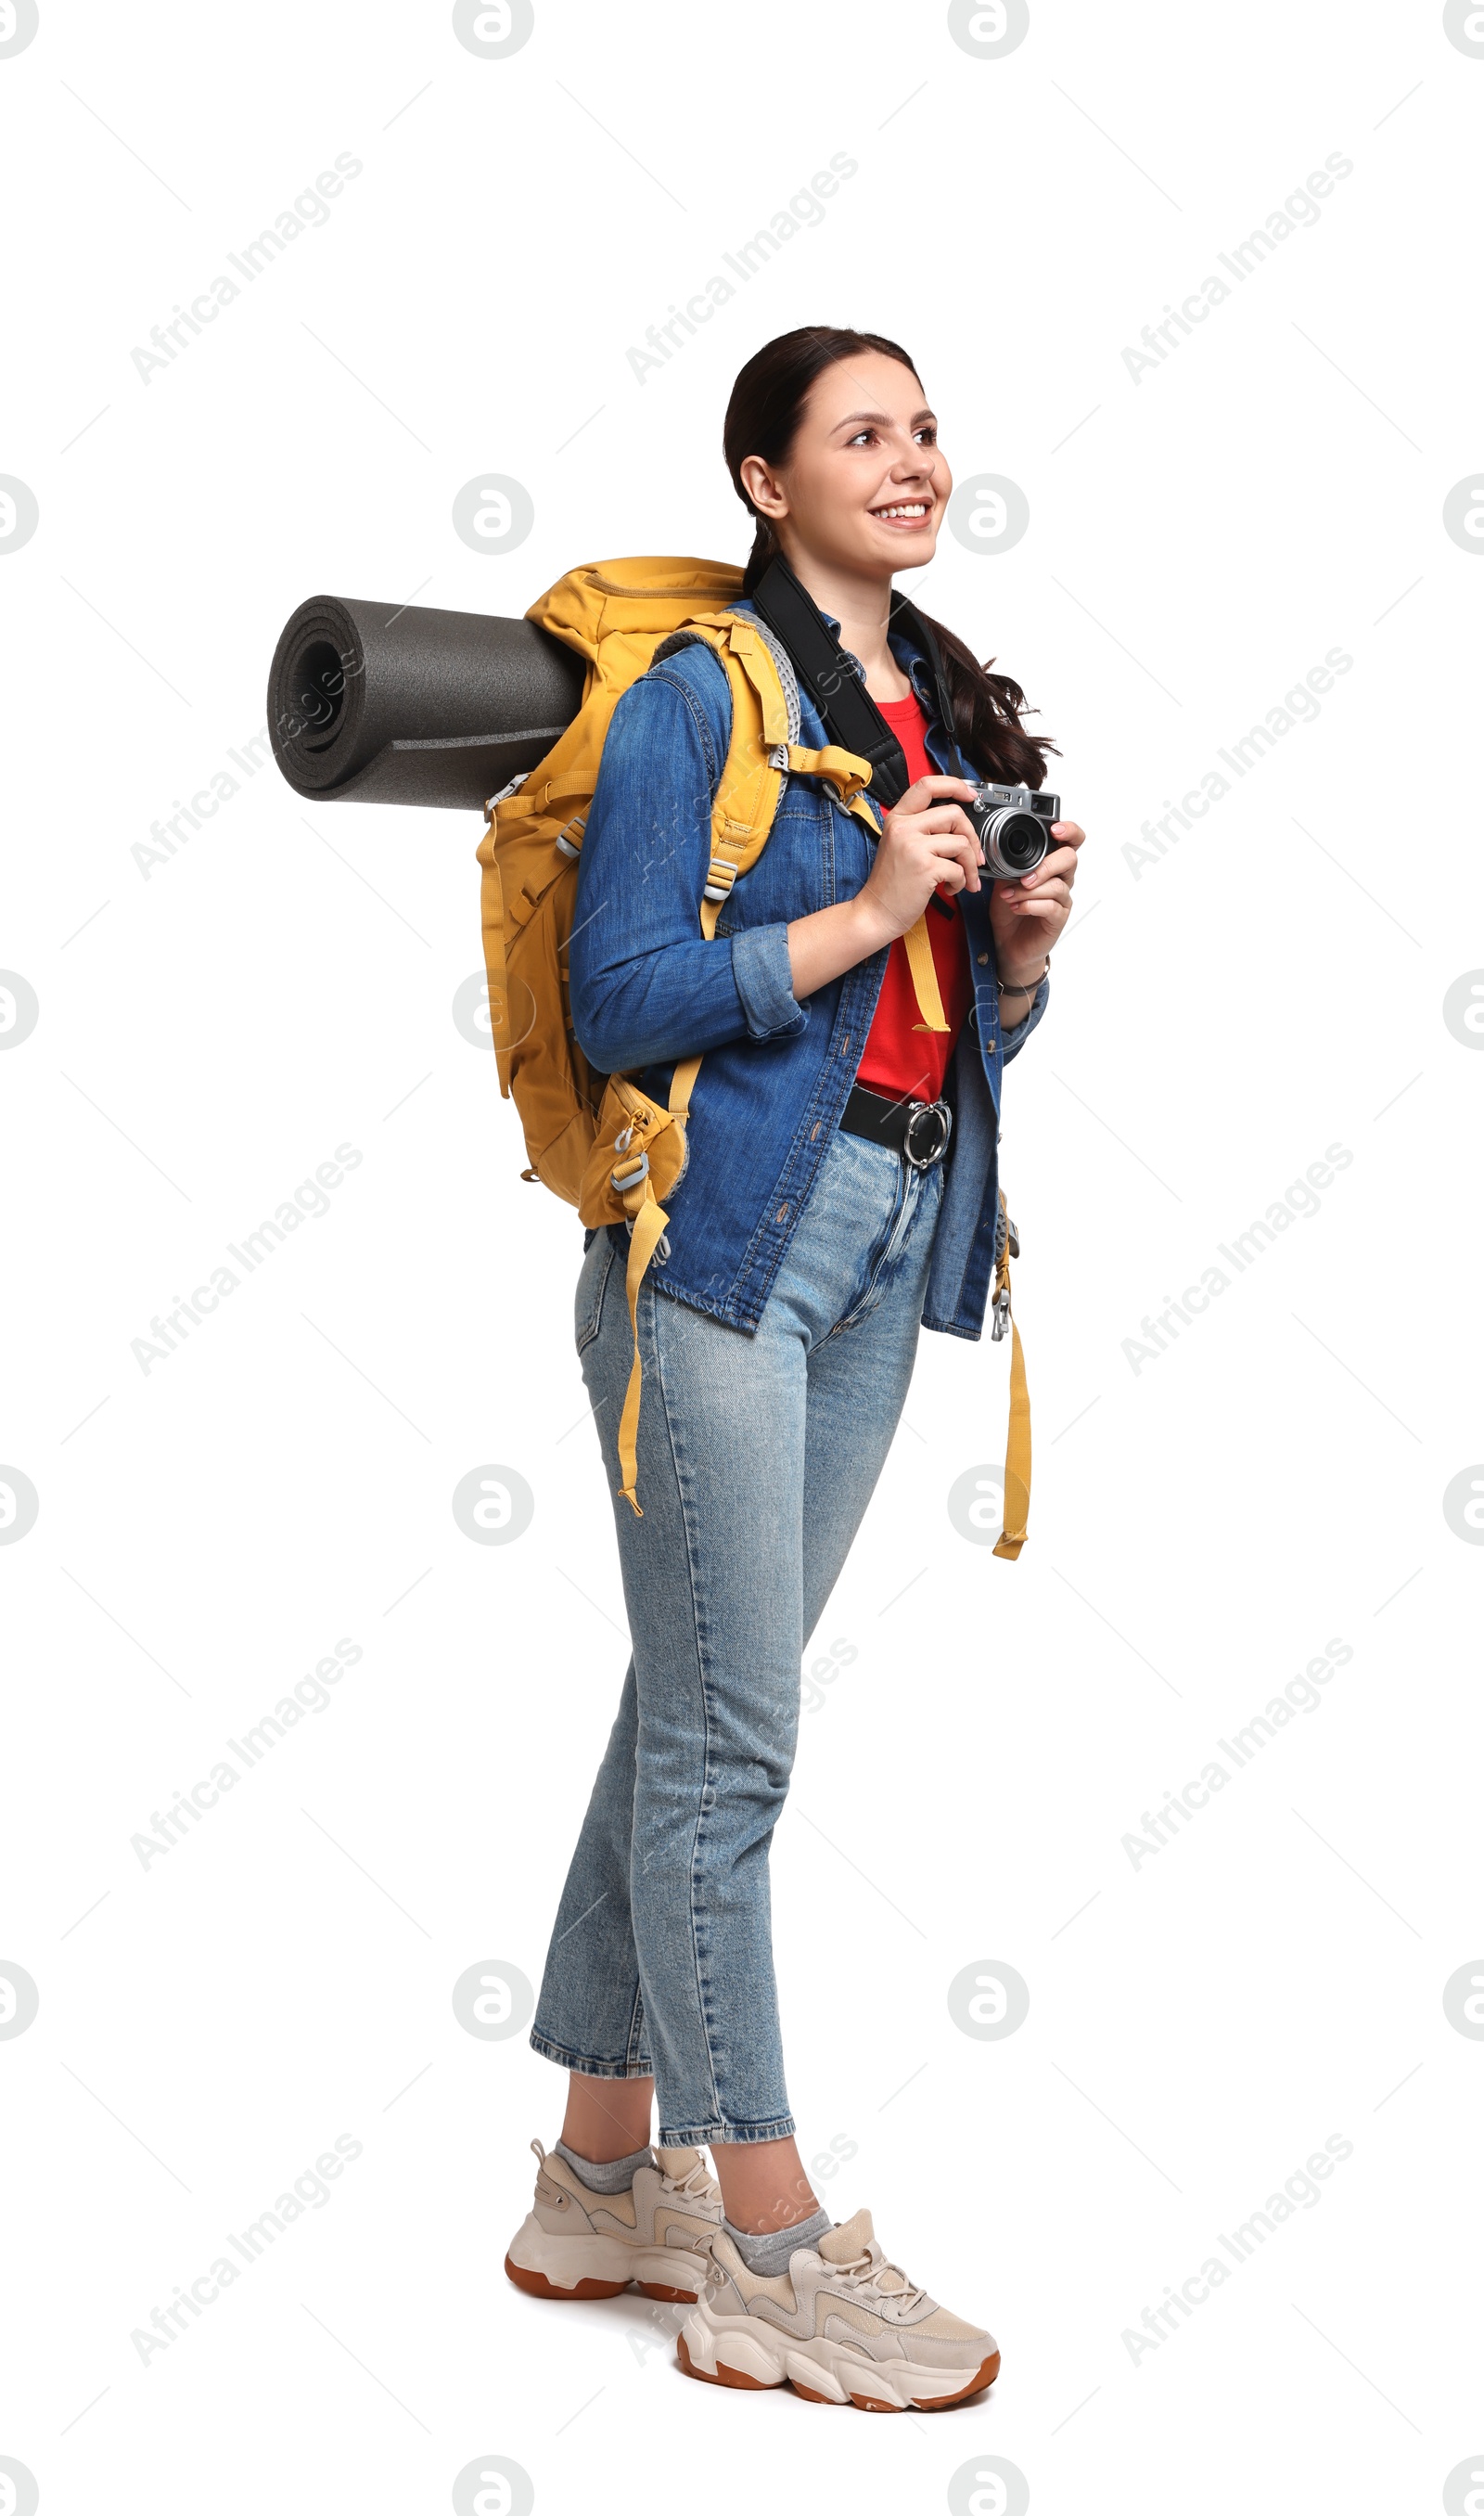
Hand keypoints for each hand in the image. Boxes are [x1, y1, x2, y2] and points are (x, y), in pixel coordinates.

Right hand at [853, 775, 984, 950]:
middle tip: (973, 856)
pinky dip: (961, 882)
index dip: (955, 785)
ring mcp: (913, 847)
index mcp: (898, 818)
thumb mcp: (900, 845)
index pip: (928, 785)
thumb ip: (924, 829)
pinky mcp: (924, 867)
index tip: (970, 795)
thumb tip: (961, 825)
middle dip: (972, 837)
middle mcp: (904, 828)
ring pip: (962, 842)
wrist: (875, 913)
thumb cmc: (891, 884)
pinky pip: (958, 868)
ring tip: (962, 878)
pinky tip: (950, 889)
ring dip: (970, 865)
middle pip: (954, 814)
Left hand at [989, 817, 1085, 984]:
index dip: (1070, 831)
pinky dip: (1031, 905)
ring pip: (1057, 885)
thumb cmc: (1008, 911)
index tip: (1055, 829)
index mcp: (1050, 864)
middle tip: (1025, 878)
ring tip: (1009, 897)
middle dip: (1047, 865)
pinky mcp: (1058, 918)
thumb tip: (998, 849)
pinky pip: (1051, 907)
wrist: (1007, 944)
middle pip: (1070, 859)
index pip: (1072, 841)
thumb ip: (1007, 865)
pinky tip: (1017, 907)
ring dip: (1029, 890)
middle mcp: (1061, 879)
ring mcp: (1061, 899)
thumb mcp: (1002, 882)